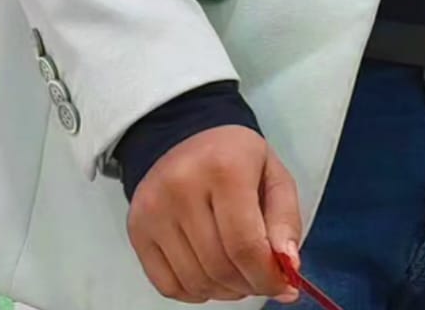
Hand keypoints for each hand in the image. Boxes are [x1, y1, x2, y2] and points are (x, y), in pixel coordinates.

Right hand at [127, 124, 302, 303]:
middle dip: (248, 284)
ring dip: (223, 290)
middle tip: (259, 277)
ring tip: (235, 272)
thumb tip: (287, 266)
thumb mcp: (274, 176)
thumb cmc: (236, 159)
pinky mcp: (137, 226)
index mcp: (224, 167)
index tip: (280, 284)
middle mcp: (182, 185)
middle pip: (220, 267)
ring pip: (195, 281)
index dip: (266, 276)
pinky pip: (167, 286)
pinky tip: (208, 272)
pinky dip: (194, 291)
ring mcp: (155, 207)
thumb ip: (286, 221)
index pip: (245, 245)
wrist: (185, 133)